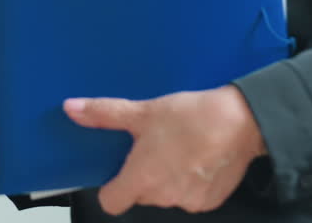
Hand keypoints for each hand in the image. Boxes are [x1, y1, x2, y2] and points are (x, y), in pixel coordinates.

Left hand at [63, 84, 266, 214]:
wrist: (241, 121)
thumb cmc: (190, 116)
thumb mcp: (143, 111)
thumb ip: (104, 114)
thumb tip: (70, 108)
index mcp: (141, 179)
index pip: (111, 203)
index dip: (111, 188)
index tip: (119, 170)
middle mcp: (162, 197)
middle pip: (141, 195)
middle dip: (145, 175)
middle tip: (156, 147)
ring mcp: (188, 202)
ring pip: (167, 195)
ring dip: (169, 178)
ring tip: (181, 149)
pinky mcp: (210, 202)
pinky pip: (191, 196)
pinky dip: (192, 182)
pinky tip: (200, 158)